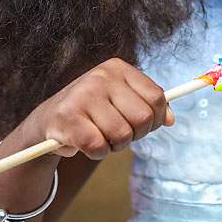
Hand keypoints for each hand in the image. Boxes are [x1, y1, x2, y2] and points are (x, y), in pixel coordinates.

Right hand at [22, 58, 174, 159]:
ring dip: (114, 146)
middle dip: (135, 134)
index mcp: (118, 68)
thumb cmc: (94, 111)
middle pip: (143, 118)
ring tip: (100, 137)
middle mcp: (101, 76)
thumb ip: (148, 106)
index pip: (156, 97)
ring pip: (122, 135)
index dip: (157, 118)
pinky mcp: (67, 117)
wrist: (49, 120)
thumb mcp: (122, 100)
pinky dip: (97, 153)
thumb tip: (171, 120)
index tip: (146, 126)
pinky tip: (86, 144)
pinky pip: (99, 146)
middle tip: (119, 134)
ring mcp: (83, 94)